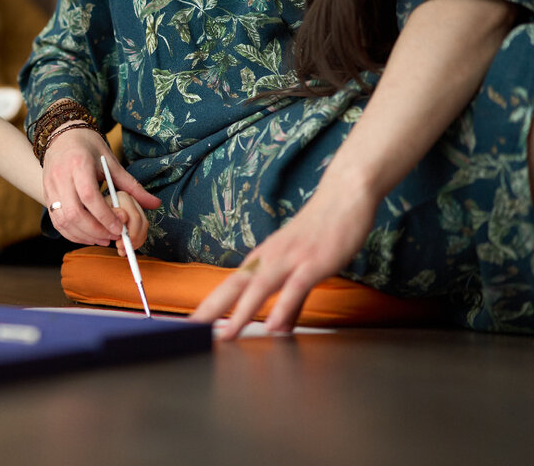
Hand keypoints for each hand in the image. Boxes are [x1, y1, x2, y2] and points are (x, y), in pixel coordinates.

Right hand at [42, 128, 159, 245]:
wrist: (62, 135)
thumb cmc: (88, 147)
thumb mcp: (111, 162)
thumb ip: (131, 186)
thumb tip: (155, 204)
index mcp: (79, 164)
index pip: (89, 196)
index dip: (104, 216)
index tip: (120, 227)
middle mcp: (60, 176)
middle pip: (74, 213)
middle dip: (95, 230)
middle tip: (114, 236)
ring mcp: (50, 187)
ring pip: (63, 221)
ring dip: (84, 235)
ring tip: (104, 239)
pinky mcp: (46, 195)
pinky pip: (57, 221)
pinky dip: (72, 233)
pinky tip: (88, 236)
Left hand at [188, 180, 376, 339]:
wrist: (344, 197)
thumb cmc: (321, 232)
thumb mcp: (302, 270)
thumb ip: (292, 303)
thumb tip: (280, 328)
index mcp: (262, 259)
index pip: (228, 286)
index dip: (209, 306)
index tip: (189, 325)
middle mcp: (269, 258)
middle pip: (234, 286)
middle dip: (211, 310)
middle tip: (191, 332)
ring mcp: (290, 258)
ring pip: (260, 287)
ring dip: (241, 312)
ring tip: (226, 336)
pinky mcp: (314, 262)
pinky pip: (296, 287)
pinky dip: (284, 306)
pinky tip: (274, 326)